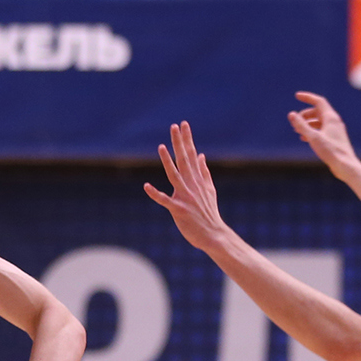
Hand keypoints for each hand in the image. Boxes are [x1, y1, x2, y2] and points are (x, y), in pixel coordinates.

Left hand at [143, 122, 231, 253]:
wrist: (214, 235)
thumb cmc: (209, 213)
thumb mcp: (209, 190)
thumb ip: (204, 172)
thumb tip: (200, 155)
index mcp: (198, 180)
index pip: (192, 155)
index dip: (187, 139)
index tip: (183, 124)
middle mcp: (192, 186)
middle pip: (184, 160)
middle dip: (179, 143)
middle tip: (174, 126)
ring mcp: (186, 197)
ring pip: (175, 176)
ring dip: (168, 161)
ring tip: (161, 147)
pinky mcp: (179, 210)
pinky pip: (165, 201)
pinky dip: (156, 194)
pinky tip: (146, 186)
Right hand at [288, 91, 356, 175]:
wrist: (345, 165)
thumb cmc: (331, 151)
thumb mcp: (313, 137)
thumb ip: (301, 125)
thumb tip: (291, 114)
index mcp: (331, 117)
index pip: (318, 101)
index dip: (307, 97)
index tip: (296, 96)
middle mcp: (334, 121)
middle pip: (318, 111)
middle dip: (305, 114)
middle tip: (295, 121)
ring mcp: (335, 130)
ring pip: (319, 121)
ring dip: (308, 123)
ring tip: (297, 130)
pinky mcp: (334, 139)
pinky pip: (322, 130)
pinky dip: (312, 131)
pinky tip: (304, 138)